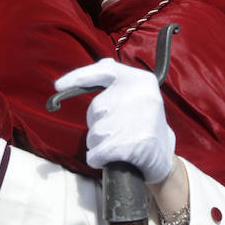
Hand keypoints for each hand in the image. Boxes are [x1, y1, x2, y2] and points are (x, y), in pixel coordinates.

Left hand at [55, 58, 175, 183]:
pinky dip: (97, 159)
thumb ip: (119, 82)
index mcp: (143, 82)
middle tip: (117, 130)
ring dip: (98, 143)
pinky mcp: (131, 148)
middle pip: (96, 107)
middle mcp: (141, 98)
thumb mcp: (140, 97)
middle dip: (98, 123)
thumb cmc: (145, 126)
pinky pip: (96, 153)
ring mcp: (137, 122)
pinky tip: (110, 159)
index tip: (58, 86)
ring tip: (118, 145)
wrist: (166, 160)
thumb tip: (104, 64)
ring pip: (94, 133)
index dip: (79, 77)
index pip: (105, 71)